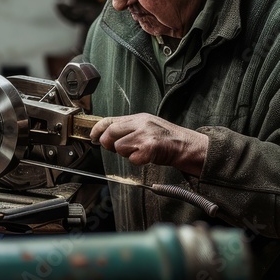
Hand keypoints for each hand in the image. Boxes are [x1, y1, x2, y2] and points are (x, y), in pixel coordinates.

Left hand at [89, 113, 207, 175]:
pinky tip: (147, 158)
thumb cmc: (167, 139)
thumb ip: (129, 129)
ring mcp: (145, 135)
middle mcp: (141, 123)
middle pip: (111, 132)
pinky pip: (132, 158)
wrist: (186, 145)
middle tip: (114, 148)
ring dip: (126, 154)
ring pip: (120, 147)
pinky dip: (137, 161)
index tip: (93, 137)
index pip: (110, 119)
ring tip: (138, 152)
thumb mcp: (147, 126)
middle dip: (108, 143)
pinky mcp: (149, 148)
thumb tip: (108, 136)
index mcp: (139, 118)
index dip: (98, 129)